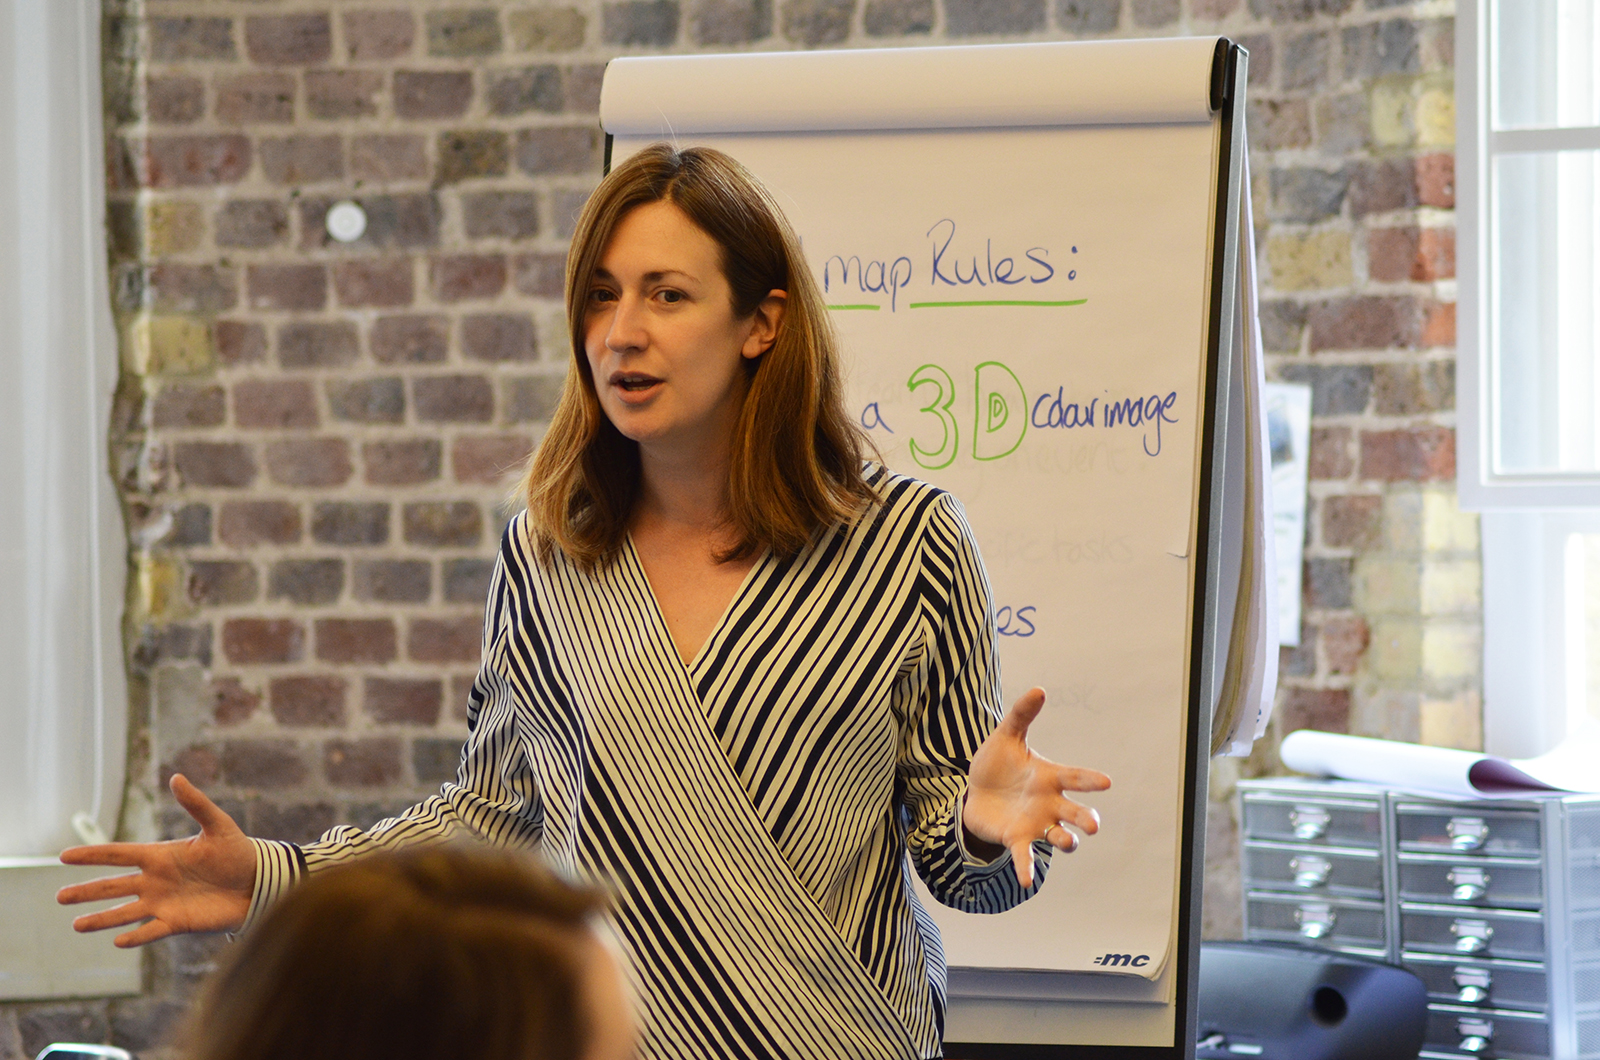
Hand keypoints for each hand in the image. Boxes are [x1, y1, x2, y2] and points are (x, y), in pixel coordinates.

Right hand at [56, 774, 256, 946]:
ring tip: (76, 925)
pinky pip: (151, 931)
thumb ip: (196, 804)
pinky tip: (118, 941)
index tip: (63, 856)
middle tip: (60, 897)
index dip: (92, 855)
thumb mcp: (218, 825)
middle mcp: (155, 881)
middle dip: (87, 892)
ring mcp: (164, 903)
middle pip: (113, 886)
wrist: (259, 882)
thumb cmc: (238, 852)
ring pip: (124, 912)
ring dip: (101, 919)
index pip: (119, 854)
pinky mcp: (177, 922)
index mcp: (161, 856)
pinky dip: (135, 937)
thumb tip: (177, 777)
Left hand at [962, 687, 1110, 888]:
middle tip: (1093, 825)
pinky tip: (1027, 881)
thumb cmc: (998, 764)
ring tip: (1068, 843)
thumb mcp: (1006, 737)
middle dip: (1086, 819)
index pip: (1075, 777)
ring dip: (1067, 842)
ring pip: (1060, 837)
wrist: (975, 792)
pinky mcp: (1017, 839)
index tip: (1107, 782)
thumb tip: (1039, 689)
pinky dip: (1028, 868)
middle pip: (1075, 813)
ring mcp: (1036, 824)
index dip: (1090, 780)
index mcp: (1050, 777)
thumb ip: (1021, 716)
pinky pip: (1026, 856)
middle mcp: (1050, 804)